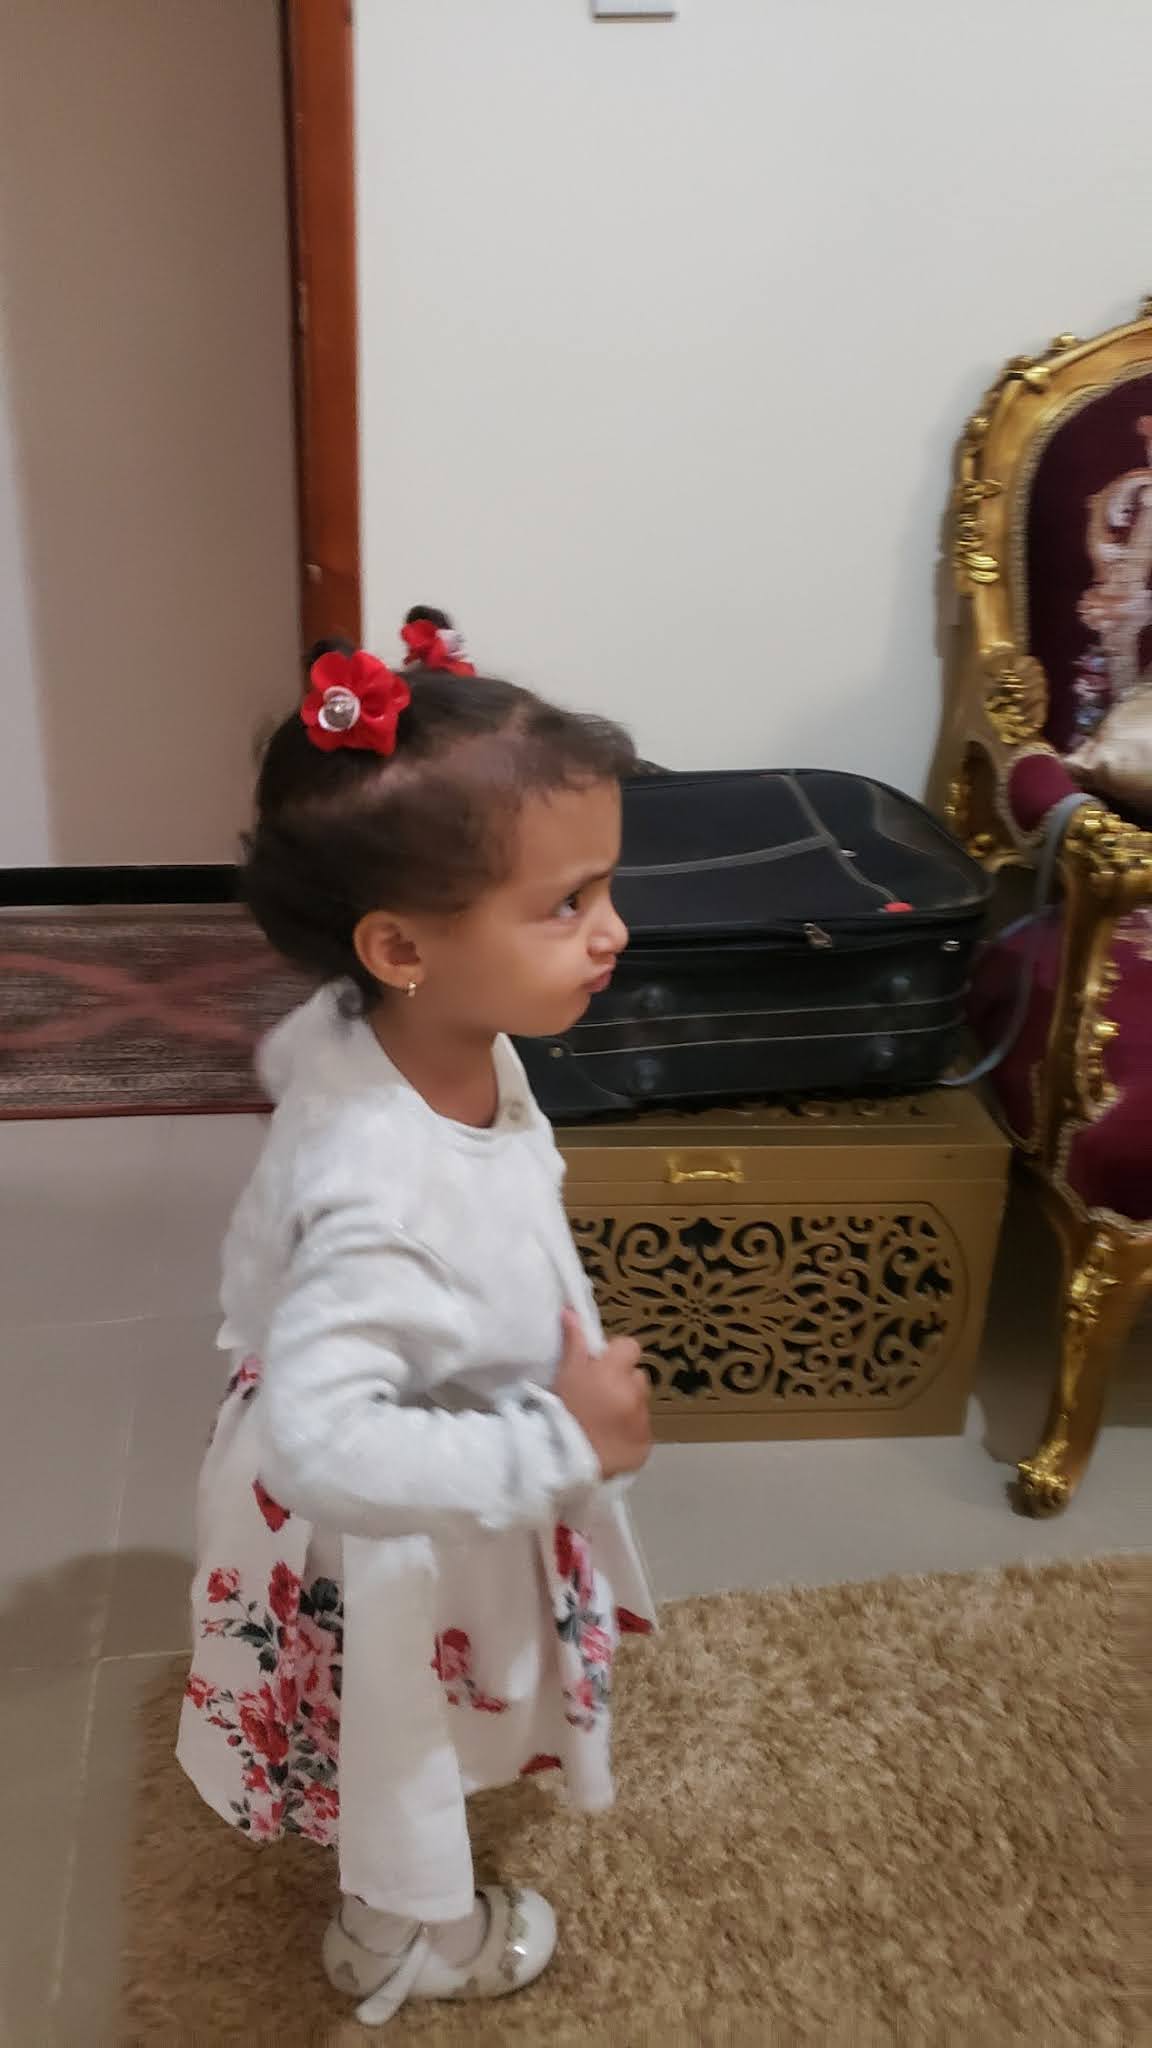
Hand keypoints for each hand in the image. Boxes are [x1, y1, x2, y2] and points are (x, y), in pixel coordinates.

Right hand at [553, 1309, 651, 1479]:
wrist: (564, 1462)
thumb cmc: (561, 1412)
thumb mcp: (565, 1374)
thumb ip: (574, 1342)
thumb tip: (571, 1311)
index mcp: (615, 1372)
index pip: (631, 1347)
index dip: (617, 1356)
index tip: (601, 1368)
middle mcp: (634, 1394)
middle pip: (637, 1378)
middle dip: (623, 1384)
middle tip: (600, 1398)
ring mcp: (642, 1421)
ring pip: (640, 1405)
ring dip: (627, 1409)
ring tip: (604, 1423)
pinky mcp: (645, 1446)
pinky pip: (641, 1432)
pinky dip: (630, 1434)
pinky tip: (611, 1441)